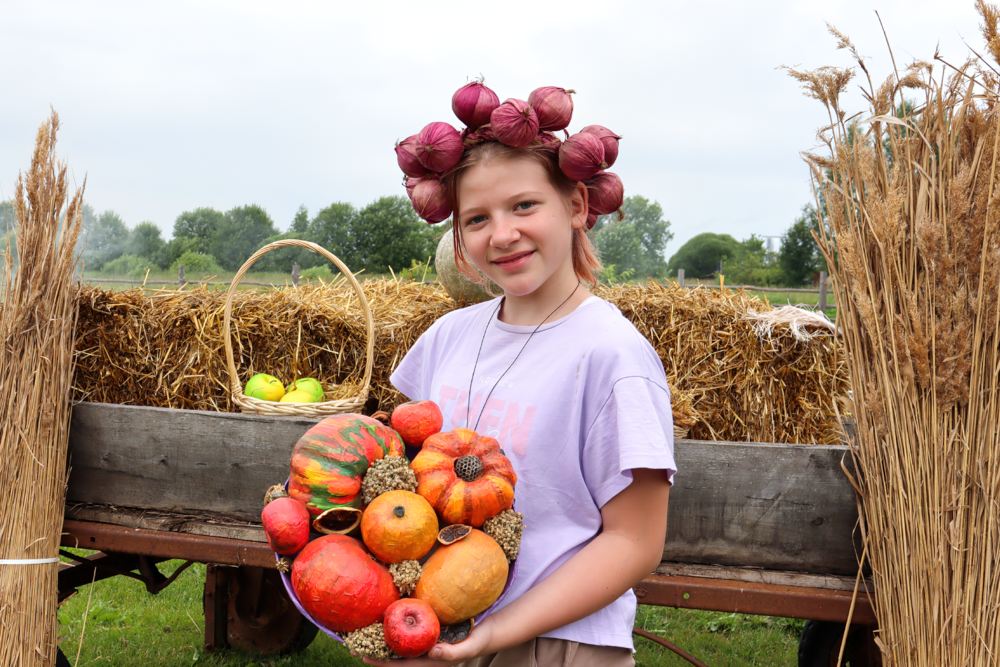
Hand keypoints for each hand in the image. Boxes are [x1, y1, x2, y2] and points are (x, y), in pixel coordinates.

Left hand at [360, 622, 494, 665]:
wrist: (486, 632)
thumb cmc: (479, 641)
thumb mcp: (470, 647)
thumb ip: (454, 652)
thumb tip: (434, 652)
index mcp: (429, 662)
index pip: (401, 665)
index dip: (382, 662)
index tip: (364, 656)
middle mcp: (423, 655)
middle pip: (394, 657)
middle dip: (375, 651)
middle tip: (354, 643)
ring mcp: (424, 644)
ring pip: (398, 645)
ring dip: (381, 640)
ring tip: (362, 631)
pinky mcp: (427, 634)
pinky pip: (407, 633)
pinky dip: (394, 629)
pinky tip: (384, 618)